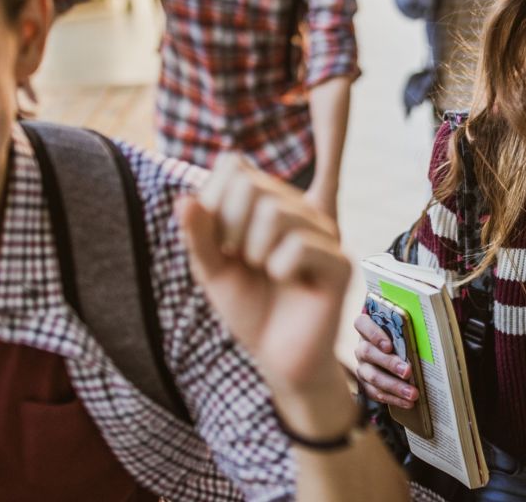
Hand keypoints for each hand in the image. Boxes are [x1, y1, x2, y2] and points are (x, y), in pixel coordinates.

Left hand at [178, 154, 350, 402]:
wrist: (280, 358)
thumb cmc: (250, 309)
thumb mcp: (212, 270)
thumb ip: (199, 235)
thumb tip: (184, 199)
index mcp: (270, 203)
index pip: (234, 166)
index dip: (215, 202)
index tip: (219, 241)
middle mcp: (300, 210)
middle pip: (252, 186)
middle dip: (230, 228)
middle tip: (240, 259)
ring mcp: (324, 234)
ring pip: (276, 213)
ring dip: (253, 250)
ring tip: (262, 271)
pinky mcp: (341, 263)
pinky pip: (300, 246)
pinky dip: (280, 267)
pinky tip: (287, 281)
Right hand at [352, 314, 418, 408]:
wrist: (393, 357)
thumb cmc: (400, 340)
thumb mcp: (401, 333)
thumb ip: (406, 332)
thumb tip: (428, 337)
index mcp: (367, 328)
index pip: (361, 324)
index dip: (373, 334)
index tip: (389, 346)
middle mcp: (361, 347)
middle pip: (368, 353)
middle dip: (389, 363)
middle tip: (408, 372)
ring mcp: (362, 367)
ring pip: (373, 377)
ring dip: (394, 386)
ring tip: (412, 393)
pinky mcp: (365, 384)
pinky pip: (376, 393)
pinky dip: (393, 398)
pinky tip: (407, 402)